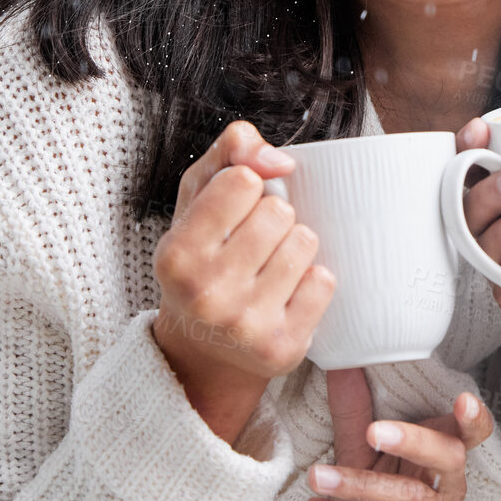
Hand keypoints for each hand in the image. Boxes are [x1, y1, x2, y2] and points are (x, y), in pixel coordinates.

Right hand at [152, 121, 334, 444]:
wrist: (203, 348)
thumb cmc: (204, 258)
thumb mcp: (198, 198)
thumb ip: (231, 152)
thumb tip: (280, 160)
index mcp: (177, 253)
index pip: (243, 180)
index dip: (245, 188)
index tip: (232, 212)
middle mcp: (205, 293)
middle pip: (278, 211)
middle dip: (272, 218)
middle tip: (252, 245)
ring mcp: (244, 325)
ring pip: (304, 242)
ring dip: (294, 247)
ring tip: (268, 267)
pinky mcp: (282, 347)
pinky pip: (324, 282)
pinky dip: (312, 281)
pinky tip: (287, 294)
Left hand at [307, 367, 493, 500]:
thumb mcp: (365, 459)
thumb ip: (356, 414)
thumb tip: (341, 364)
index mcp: (442, 456)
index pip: (472, 432)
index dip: (475, 418)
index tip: (463, 399)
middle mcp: (447, 487)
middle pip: (449, 457)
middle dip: (414, 441)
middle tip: (374, 432)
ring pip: (411, 498)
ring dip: (360, 486)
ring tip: (318, 476)